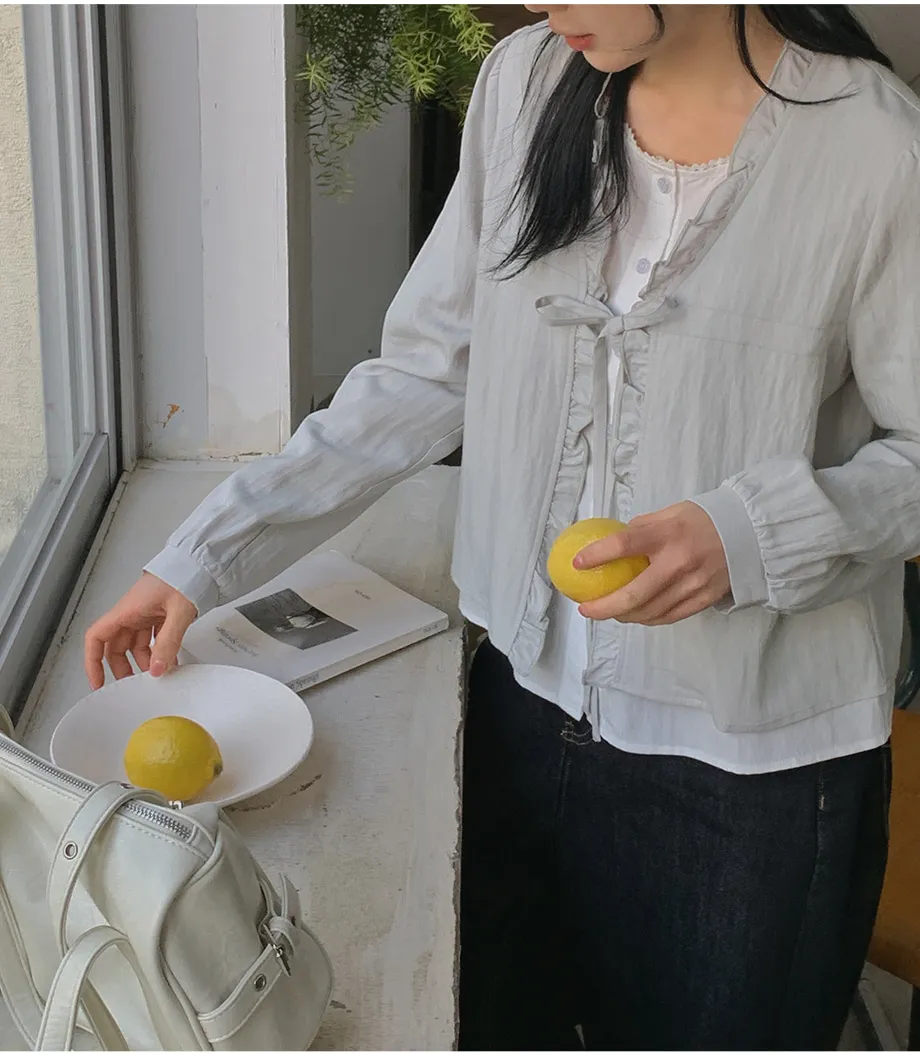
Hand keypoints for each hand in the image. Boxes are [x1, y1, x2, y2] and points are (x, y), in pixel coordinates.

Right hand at [84, 573, 197, 689]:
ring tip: (157, 675)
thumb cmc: (184, 576)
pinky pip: (153, 639)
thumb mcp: (177, 612)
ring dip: (144, 661)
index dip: (92, 661)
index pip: (96, 638)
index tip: (98, 681)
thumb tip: (157, 669)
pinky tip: (170, 662)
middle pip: (116, 646)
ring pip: (136, 645)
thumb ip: (168, 642)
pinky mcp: (159, 615)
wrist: (199, 563)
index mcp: (126, 611)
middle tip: (134, 686)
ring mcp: (145, 614)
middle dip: (122, 667)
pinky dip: (159, 652)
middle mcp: (132, 613)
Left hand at [575, 502, 729, 624]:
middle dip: (604, 607)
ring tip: (608, 612)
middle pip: (634, 594)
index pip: (624, 545)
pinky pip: (669, 616)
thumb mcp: (670, 513)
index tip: (577, 564)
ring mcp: (693, 584)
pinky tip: (635, 616)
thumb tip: (612, 543)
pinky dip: (648, 619)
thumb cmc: (703, 519)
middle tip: (586, 609)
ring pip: (650, 611)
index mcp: (667, 533)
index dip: (596, 556)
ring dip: (623, 616)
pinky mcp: (704, 599)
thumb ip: (641, 528)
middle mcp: (679, 561)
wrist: (750, 532)